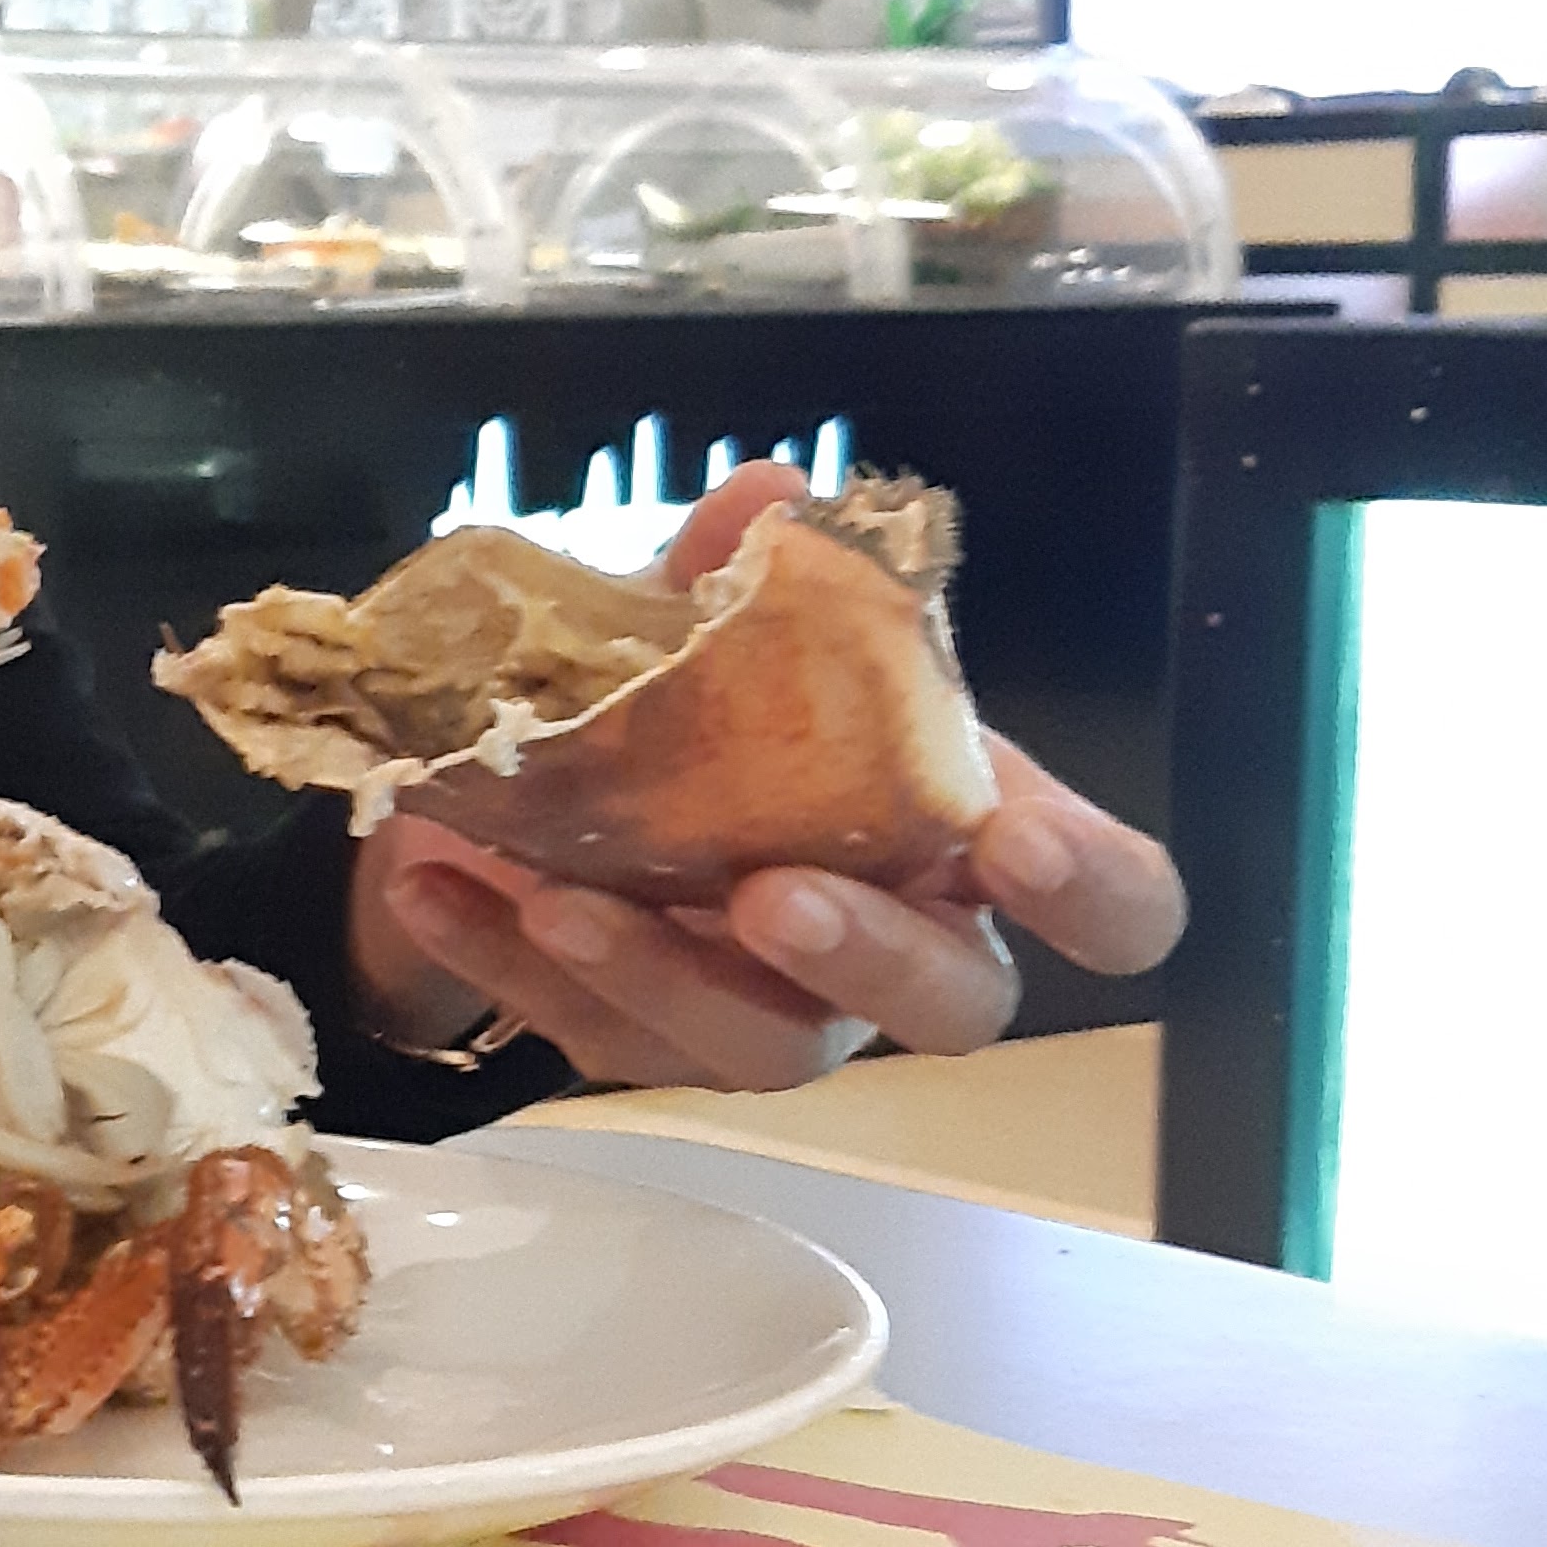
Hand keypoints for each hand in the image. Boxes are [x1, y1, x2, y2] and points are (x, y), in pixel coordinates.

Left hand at [344, 463, 1184, 1094]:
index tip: (1019, 841)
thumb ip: (740, 568)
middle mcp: (892, 941)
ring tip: (565, 900)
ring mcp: (771, 1009)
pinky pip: (592, 1035)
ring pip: (766, 1049)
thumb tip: (766, 497)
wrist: (519, 787)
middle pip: (954, 1006)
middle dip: (869, 958)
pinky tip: (432, 885)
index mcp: (957, 831)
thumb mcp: (702, 622)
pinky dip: (501, 960)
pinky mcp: (643, 1045)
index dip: (1096, 890)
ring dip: (664, 975)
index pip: (1114, 903)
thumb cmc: (682, 704)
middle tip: (771, 896)